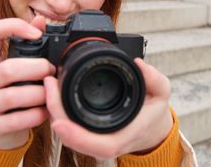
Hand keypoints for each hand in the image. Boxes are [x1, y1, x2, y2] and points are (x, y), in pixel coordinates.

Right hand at [0, 16, 55, 149]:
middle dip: (36, 69)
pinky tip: (44, 112)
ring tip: (50, 94)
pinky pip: (14, 120)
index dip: (13, 26)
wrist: (3, 132)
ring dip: (38, 94)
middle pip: (7, 69)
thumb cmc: (14, 94)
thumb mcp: (19, 68)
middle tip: (51, 71)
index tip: (36, 34)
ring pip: (11, 96)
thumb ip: (30, 45)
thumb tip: (41, 20)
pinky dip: (34, 115)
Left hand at [44, 58, 173, 158]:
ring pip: (67, 133)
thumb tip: (139, 64)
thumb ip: (154, 78)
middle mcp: (106, 142)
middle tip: (49, 86)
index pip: (99, 145)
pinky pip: (69, 127)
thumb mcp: (162, 92)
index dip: (77, 138)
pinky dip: (58, 111)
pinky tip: (53, 92)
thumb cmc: (153, 111)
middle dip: (56, 114)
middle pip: (74, 139)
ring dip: (54, 111)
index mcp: (124, 136)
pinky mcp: (86, 132)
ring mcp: (94, 139)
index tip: (60, 123)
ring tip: (49, 84)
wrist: (151, 126)